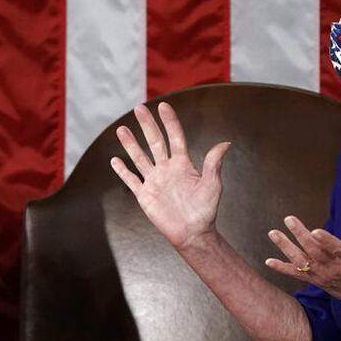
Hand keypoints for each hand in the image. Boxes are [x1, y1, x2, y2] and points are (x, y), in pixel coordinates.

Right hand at [109, 102, 231, 249]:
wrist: (193, 233)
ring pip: (139, 158)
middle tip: (139, 108)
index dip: (169, 122)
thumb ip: (214, 164)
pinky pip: (131, 180)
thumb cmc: (206, 210)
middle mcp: (167, 169)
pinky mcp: (145, 195)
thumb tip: (225, 143)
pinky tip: (115, 160)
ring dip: (130, 144)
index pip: (174, 137)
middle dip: (147, 125)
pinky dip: (123, 171)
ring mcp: (154, 181)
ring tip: (121, 129)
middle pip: (154, 142)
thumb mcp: (213, 185)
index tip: (164, 106)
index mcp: (183, 164)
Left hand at [264, 209, 340, 322]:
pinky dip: (282, 269)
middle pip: (314, 251)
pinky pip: (296, 275)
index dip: (326, 241)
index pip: (337, 249)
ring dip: (285, 247)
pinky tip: (268, 261)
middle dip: (300, 235)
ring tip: (272, 233)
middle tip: (289, 219)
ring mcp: (322, 275)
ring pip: (301, 261)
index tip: (315, 230)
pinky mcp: (315, 280)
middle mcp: (333, 268)